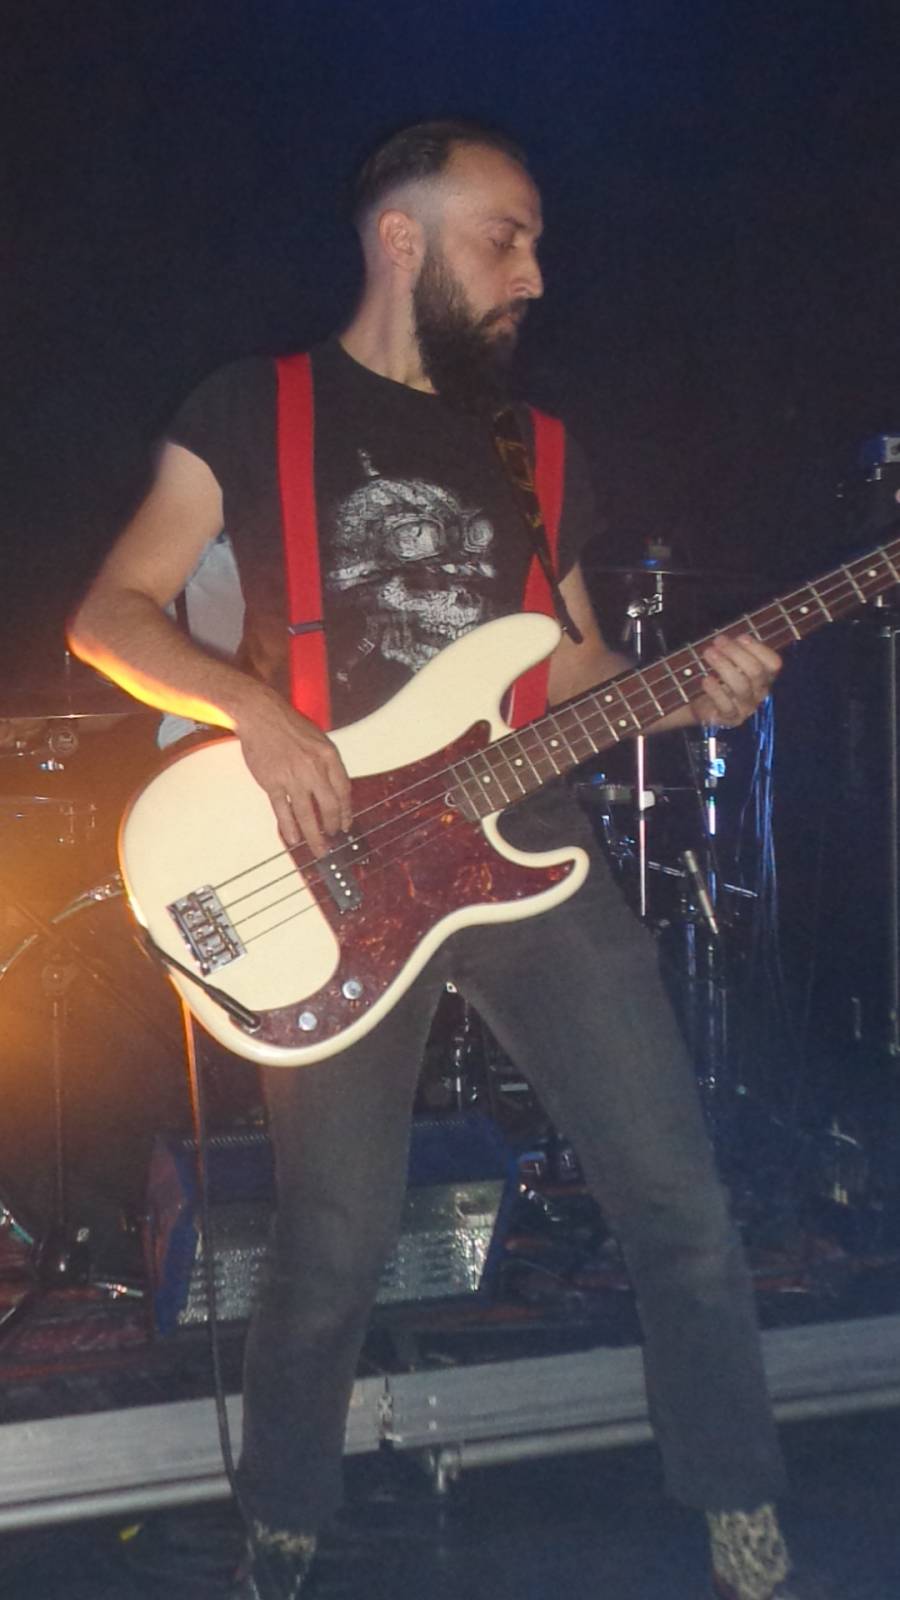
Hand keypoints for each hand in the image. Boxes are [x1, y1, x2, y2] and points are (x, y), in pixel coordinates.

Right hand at [234, 686, 351, 858]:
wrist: (260, 715)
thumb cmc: (287, 724)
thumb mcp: (317, 738)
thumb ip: (326, 763)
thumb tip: (332, 788)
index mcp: (328, 756)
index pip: (344, 790)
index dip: (347, 810)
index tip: (346, 823)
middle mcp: (314, 768)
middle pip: (330, 806)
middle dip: (334, 826)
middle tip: (333, 837)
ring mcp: (292, 777)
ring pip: (307, 813)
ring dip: (315, 835)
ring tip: (319, 849)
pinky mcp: (272, 782)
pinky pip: (282, 810)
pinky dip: (289, 827)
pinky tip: (294, 839)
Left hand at [692, 634, 780, 727]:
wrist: (704, 706)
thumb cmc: (720, 679)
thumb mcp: (730, 661)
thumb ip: (734, 649)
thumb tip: (726, 639)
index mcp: (765, 676)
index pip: (773, 663)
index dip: (758, 649)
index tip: (740, 637)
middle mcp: (759, 692)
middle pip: (756, 671)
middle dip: (736, 652)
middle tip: (718, 641)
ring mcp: (746, 707)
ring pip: (741, 686)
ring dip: (724, 666)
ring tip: (708, 653)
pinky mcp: (730, 718)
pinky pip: (726, 705)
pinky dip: (715, 690)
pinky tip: (706, 679)